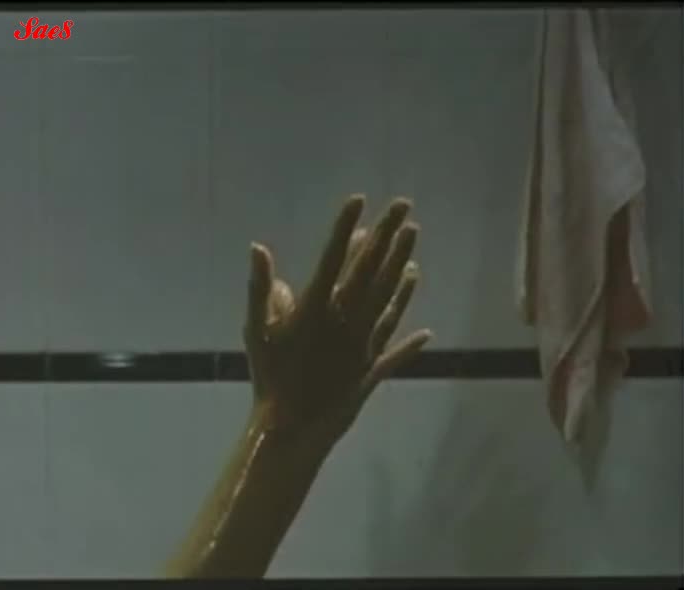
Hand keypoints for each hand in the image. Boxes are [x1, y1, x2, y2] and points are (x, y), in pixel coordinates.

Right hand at [244, 195, 431, 439]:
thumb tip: (259, 249)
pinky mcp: (372, 368)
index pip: (333, 258)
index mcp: (316, 308)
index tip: (359, 201)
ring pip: (387, 299)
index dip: (346, 228)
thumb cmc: (269, 377)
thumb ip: (260, 290)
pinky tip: (428, 331)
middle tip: (403, 206)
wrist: (291, 427)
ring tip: (414, 239)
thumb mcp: (255, 331)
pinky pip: (394, 349)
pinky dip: (410, 341)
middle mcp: (346, 320)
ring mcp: (364, 343)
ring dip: (401, 269)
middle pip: (369, 271)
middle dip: (386, 236)